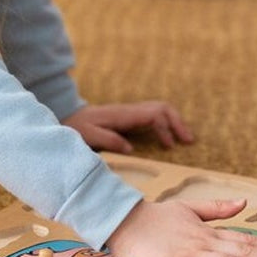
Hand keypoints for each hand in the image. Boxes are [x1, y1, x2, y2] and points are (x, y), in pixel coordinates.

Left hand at [64, 101, 193, 154]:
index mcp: (123, 115)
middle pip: (163, 108)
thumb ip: (108, 140)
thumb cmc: (76, 127)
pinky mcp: (130, 117)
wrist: (68, 116)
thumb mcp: (88, 135)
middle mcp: (130, 111)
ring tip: (186, 139)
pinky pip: (154, 115)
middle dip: (178, 123)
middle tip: (189, 140)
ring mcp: (131, 112)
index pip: (153, 115)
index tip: (169, 146)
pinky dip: (166, 123)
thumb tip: (130, 149)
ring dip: (175, 122)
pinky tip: (170, 136)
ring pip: (161, 109)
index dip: (165, 129)